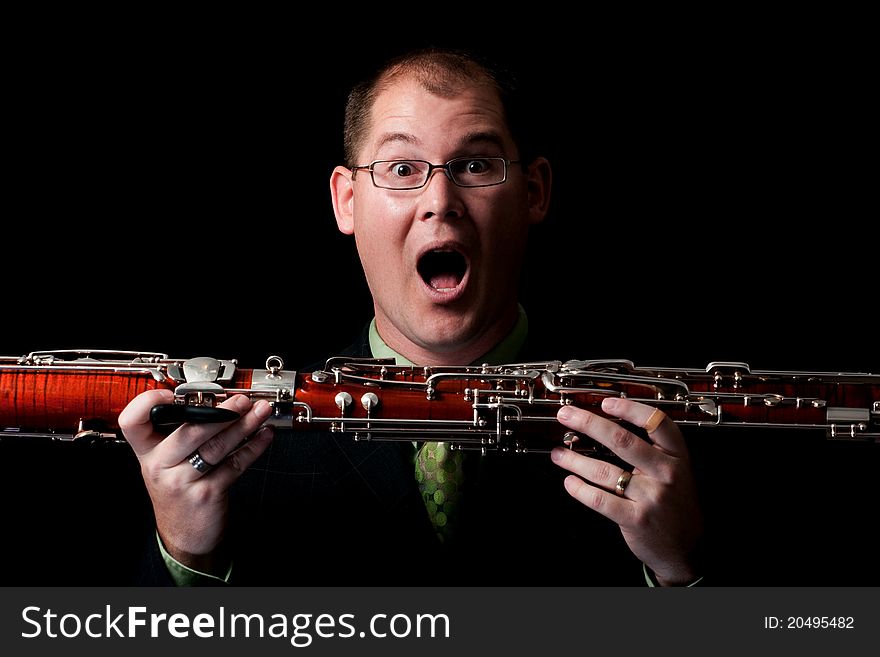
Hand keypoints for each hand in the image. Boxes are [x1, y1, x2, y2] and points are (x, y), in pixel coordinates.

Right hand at [118, 390, 273, 574]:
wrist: (184, 536)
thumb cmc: (178, 490)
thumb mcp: (166, 463)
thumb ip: (179, 433)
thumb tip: (214, 400)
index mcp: (147, 451)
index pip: (132, 422)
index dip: (147, 403)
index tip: (172, 393)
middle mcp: (160, 465)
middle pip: (189, 431)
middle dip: (222, 412)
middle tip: (242, 400)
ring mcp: (183, 481)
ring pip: (217, 446)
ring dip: (244, 425)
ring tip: (260, 411)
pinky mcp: (207, 493)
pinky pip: (234, 464)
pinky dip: (253, 447)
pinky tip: (263, 436)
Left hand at [550, 397, 702, 585]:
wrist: (687, 548)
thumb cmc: (675, 504)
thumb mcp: (676, 472)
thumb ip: (651, 451)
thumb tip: (608, 425)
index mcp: (677, 456)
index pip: (657, 422)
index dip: (629, 409)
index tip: (606, 403)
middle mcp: (666, 473)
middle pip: (622, 440)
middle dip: (588, 424)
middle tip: (567, 416)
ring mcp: (651, 497)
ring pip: (605, 470)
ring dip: (575, 459)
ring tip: (559, 454)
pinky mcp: (636, 519)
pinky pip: (601, 499)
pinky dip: (580, 489)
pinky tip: (570, 482)